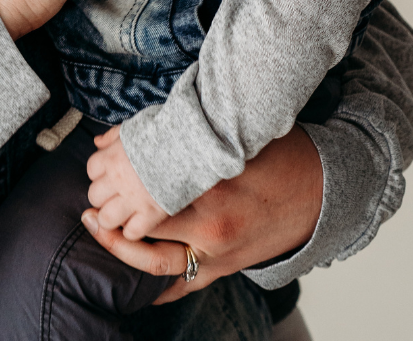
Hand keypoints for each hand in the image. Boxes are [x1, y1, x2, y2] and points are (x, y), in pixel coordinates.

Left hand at [80, 125, 321, 301]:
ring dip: (120, 249)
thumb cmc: (278, 154)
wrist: (324, 190)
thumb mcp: (236, 136)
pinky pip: (180, 285)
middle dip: (110, 217)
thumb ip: (191, 135)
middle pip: (144, 227)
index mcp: (212, 184)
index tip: (99, 168)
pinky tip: (130, 273)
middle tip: (88, 204)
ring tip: (96, 229)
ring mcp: (218, 253)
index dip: (118, 179)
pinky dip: (153, 283)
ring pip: (155, 262)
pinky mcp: (226, 269)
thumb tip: (141, 128)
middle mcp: (211, 223)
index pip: (149, 187)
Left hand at [86, 125, 168, 240]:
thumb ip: (114, 136)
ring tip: (123, 213)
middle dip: (103, 196)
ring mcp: (133, 198)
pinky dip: (134, 230)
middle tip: (116, 194)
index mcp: (112, 156)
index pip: (92, 169)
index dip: (100, 172)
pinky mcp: (151, 213)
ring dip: (112, 217)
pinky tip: (141, 222)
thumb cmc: (164, 133)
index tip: (111, 173)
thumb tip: (98, 142)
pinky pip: (131, 232)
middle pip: (94, 196)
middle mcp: (118, 179)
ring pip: (107, 218)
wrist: (191, 145)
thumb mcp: (135, 127)